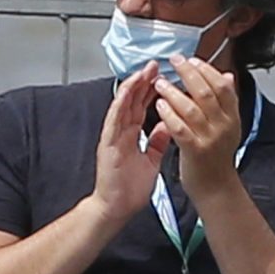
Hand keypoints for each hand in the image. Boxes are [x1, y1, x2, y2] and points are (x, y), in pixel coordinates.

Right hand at [87, 65, 168, 227]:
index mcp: (130, 136)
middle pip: (132, 102)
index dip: (152, 90)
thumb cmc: (130, 189)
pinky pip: (115, 118)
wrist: (116, 208)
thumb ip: (157, 142)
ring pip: (123, 105)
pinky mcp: (108, 144)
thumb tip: (166, 126)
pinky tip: (129, 89)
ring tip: (144, 71)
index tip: (163, 75)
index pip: (141, 107)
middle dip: (144, 82)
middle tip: (156, 65)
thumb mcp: (151, 160)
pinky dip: (122, 102)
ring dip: (133, 86)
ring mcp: (113, 137)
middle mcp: (120, 133)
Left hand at [153, 51, 243, 197]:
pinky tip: (159, 105)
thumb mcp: (227, 126)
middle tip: (174, 62)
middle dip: (189, 73)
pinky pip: (180, 128)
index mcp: (232, 117)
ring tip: (160, 82)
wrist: (215, 188)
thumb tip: (227, 76)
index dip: (206, 70)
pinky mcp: (195, 150)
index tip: (191, 60)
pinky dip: (170, 114)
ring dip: (174, 92)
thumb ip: (226, 103)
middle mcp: (225, 124)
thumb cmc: (215, 157)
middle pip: (207, 91)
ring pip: (193, 107)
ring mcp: (210, 137)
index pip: (222, 85)